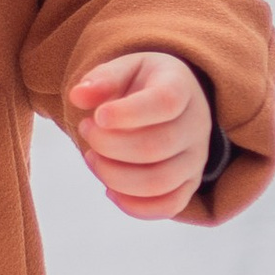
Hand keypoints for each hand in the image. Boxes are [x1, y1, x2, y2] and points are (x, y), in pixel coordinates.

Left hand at [67, 50, 211, 220]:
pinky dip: (134, 206)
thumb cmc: (141, 85)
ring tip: (92, 157)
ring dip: (114, 176)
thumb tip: (78, 96)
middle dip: (109, 145)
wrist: (169, 103)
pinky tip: (109, 189)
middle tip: (85, 130)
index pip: (165, 102)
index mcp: (181, 88)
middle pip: (157, 147)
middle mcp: (196, 125)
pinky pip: (169, 206)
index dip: (127, 113)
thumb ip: (102, 78)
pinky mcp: (189, 185)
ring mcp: (196, 159)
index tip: (97, 115)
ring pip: (160, 182)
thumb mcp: (124, 68)